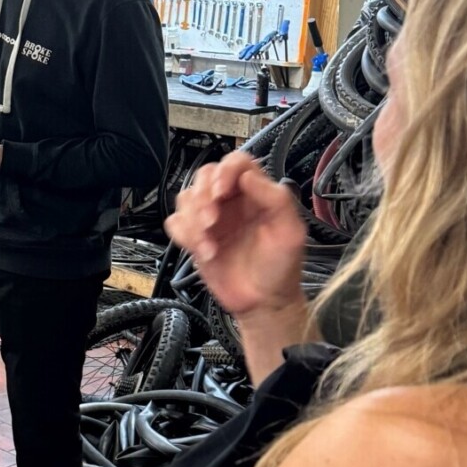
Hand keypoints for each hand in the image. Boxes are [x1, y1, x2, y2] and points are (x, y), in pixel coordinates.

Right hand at [164, 151, 305, 317]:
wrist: (263, 302)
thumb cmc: (281, 268)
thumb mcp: (290, 232)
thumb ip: (276, 199)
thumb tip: (248, 176)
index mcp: (256, 193)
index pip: (236, 163)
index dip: (225, 171)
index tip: (222, 192)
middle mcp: (232, 201)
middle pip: (204, 175)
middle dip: (203, 197)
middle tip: (212, 221)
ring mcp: (211, 218)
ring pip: (186, 197)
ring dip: (193, 220)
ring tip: (209, 244)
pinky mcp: (195, 236)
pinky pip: (176, 223)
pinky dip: (184, 236)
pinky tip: (205, 252)